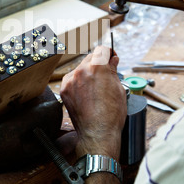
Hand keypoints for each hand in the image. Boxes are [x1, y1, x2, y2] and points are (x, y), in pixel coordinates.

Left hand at [60, 46, 126, 160]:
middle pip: (90, 58)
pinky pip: (72, 80)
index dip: (109, 53)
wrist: (97, 133)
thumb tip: (113, 60)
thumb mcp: (119, 89)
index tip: (111, 58)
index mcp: (97, 67)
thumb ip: (113, 71)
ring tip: (95, 89)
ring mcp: (70, 80)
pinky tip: (86, 94)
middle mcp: (81, 70)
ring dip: (87, 74)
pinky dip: (78, 83)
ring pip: (80, 69)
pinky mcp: (64, 90)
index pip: (102, 50)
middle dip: (98, 64)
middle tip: (105, 75)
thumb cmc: (111, 114)